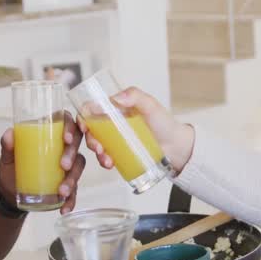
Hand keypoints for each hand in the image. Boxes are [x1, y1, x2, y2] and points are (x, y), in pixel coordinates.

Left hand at [0, 111, 87, 214]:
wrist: (10, 193)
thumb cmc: (11, 168)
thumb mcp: (7, 158)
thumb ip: (7, 147)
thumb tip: (9, 135)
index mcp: (49, 134)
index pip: (66, 121)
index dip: (71, 127)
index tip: (66, 139)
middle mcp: (62, 148)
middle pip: (77, 143)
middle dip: (73, 154)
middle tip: (64, 166)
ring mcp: (67, 167)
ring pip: (79, 167)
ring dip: (73, 179)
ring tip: (61, 191)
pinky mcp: (68, 184)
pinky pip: (75, 191)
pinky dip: (71, 200)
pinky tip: (64, 208)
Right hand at [81, 86, 195, 173]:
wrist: (178, 147)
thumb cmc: (165, 123)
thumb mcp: (151, 105)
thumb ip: (135, 96)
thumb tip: (115, 98)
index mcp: (116, 109)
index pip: (92, 110)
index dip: (82, 117)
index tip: (83, 126)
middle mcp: (113, 124)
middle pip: (91, 130)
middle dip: (90, 140)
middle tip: (98, 147)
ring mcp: (116, 140)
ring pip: (97, 145)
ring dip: (97, 153)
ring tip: (106, 159)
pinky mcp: (121, 154)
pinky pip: (107, 157)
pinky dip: (105, 161)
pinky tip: (110, 164)